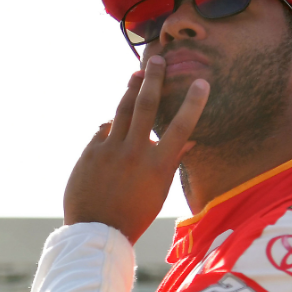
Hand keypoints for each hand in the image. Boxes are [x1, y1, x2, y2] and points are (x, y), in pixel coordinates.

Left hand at [63, 56, 209, 243]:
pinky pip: (104, 130)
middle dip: (154, 79)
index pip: (180, 127)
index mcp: (158, 165)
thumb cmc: (133, 215)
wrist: (96, 232)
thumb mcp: (159, 193)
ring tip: (138, 74)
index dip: (193, 103)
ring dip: (131, 89)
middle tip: (158, 60)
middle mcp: (134, 152)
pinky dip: (111, 125)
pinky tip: (115, 123)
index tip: (202, 83)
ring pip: (122, 110)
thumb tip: (187, 141)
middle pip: (146, 106)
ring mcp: (110, 150)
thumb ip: (170, 163)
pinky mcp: (90, 152)